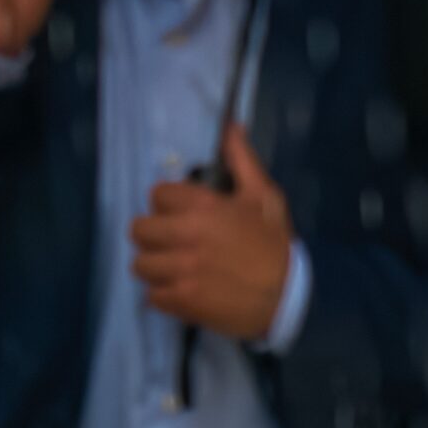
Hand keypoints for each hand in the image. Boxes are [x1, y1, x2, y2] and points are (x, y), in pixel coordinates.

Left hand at [131, 123, 294, 345]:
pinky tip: (186, 290)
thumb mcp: (265, 197)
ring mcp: (180, 270)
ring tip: (180, 269)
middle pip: (139, 229)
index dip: (170, 204)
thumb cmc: (274, 244)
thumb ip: (242, 162)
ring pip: (141, 264)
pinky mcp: (180, 300)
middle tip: (177, 243)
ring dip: (158, 267)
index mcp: (204, 207)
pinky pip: (151, 295)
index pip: (157, 194)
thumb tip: (230, 127)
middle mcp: (186, 235)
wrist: (288, 296)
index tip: (186, 214)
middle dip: (156, 235)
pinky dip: (165, 295)